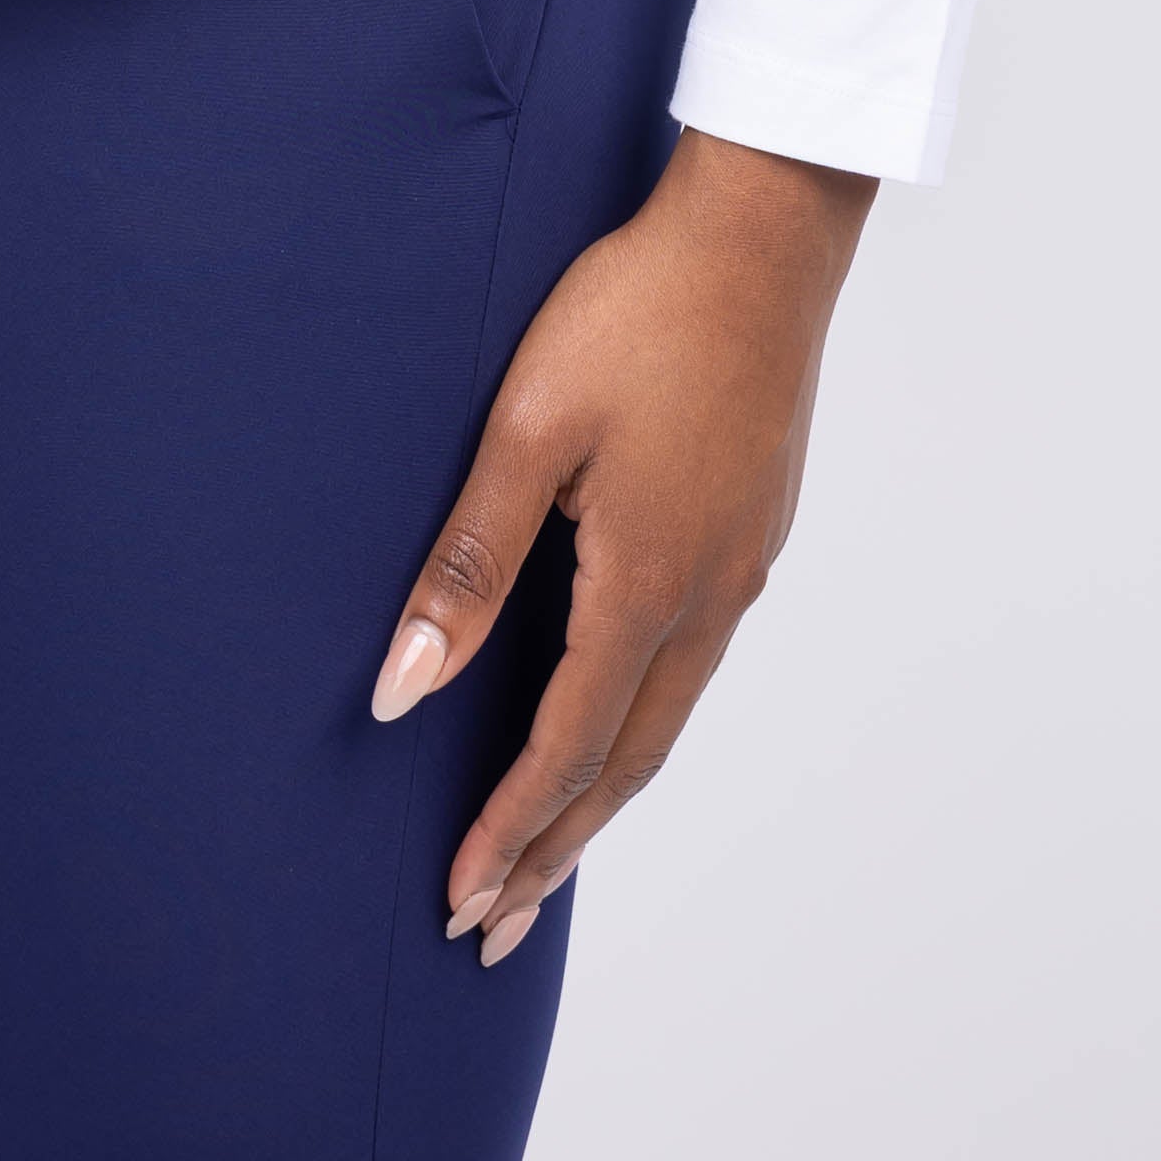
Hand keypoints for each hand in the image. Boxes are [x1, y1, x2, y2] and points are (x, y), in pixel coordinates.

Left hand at [368, 126, 875, 958]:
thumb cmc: (633, 313)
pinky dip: (640, 724)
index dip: (508, 831)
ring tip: (544, 852)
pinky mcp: (754, 528)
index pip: (566, 749)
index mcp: (646, 584)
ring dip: (600, 795)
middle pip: (625, 763)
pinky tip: (614, 717)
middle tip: (492, 926)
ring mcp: (742, 566)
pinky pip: (691, 665)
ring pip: (665, 719)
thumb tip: (400, 691)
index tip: (458, 904)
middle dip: (554, 851)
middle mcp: (708, 598)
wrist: (760, 233)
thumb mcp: (529, 428)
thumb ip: (468, 563)